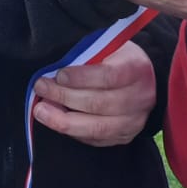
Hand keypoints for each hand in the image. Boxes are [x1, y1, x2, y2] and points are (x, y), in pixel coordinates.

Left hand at [31, 41, 155, 146]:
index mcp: (136, 69)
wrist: (145, 80)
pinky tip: (56, 122)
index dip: (82, 77)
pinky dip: (73, 132)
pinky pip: (95, 139)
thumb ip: (87, 56)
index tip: (59, 75)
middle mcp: (139, 98)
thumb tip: (55, 70)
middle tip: (41, 88)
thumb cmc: (118, 59)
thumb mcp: (108, 47)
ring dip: (63, 120)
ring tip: (41, 111)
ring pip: (96, 127)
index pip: (109, 76)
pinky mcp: (124, 136)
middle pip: (99, 103)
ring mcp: (134, 121)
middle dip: (64, 97)